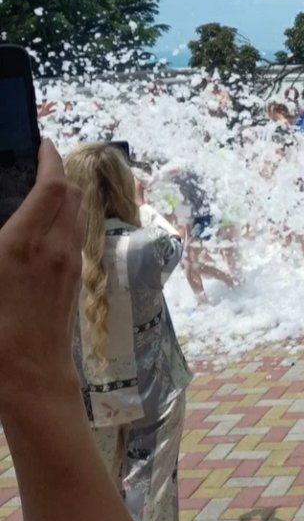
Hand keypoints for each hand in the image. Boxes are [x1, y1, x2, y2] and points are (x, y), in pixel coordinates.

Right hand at [0, 140, 83, 408]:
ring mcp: (70, 264)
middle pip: (72, 194)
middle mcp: (55, 247)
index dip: (50, 158)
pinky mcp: (75, 280)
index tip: (43, 143)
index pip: (51, 185)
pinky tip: (48, 229)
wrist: (30, 377)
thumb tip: (7, 233)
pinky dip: (66, 220)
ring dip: (66, 196)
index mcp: (24, 242)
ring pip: (78, 214)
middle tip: (42, 164)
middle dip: (60, 173)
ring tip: (44, 192)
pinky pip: (76, 236)